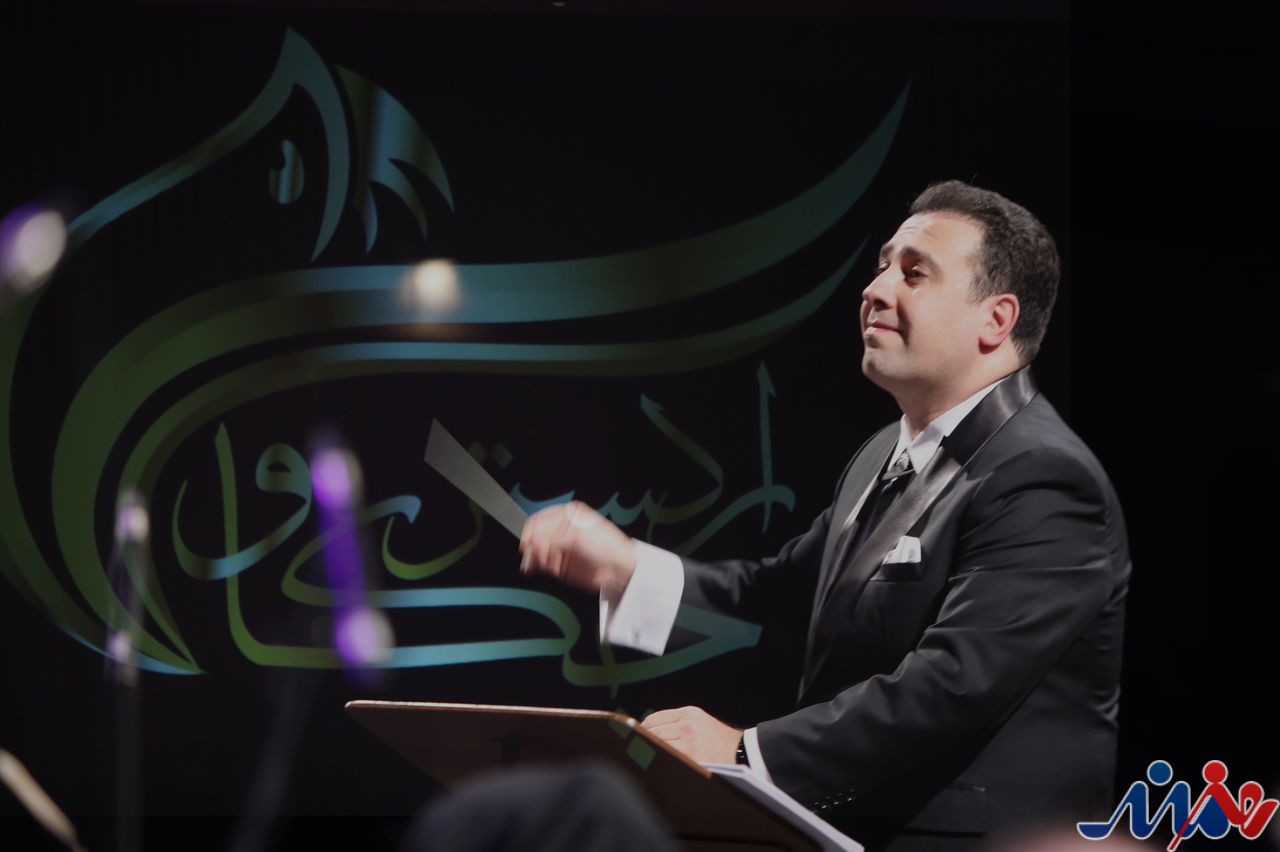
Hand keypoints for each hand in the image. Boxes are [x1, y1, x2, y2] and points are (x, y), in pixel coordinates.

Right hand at [518, 501, 635, 595]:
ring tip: (546, 563)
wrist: (618, 568)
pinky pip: (542, 564)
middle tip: (537, 555)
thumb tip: (532, 541)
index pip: (538, 520)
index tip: (529, 543)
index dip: (532, 532)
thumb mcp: (578, 535)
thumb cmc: (607, 546)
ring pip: (536, 551)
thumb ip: (553, 537)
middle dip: (534, 546)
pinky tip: (550, 567)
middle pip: (535, 536)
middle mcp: (561, 530)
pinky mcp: (558, 562)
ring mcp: (559, 547)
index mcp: (566, 515)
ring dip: (537, 558)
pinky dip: (542, 566)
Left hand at [642, 706, 740, 764]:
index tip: (637, 735)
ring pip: (659, 745)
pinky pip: (668, 757)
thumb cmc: (718, 739)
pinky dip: (660, 759)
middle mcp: (687, 724)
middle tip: (636, 748)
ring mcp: (689, 740)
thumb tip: (649, 731)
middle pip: (653, 732)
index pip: (655, 718)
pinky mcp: (692, 756)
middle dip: (644, 740)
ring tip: (644, 756)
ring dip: (650, 751)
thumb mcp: (699, 721)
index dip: (643, 728)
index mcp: (688, 713)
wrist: (741, 750)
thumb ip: (678, 722)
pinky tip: (657, 762)